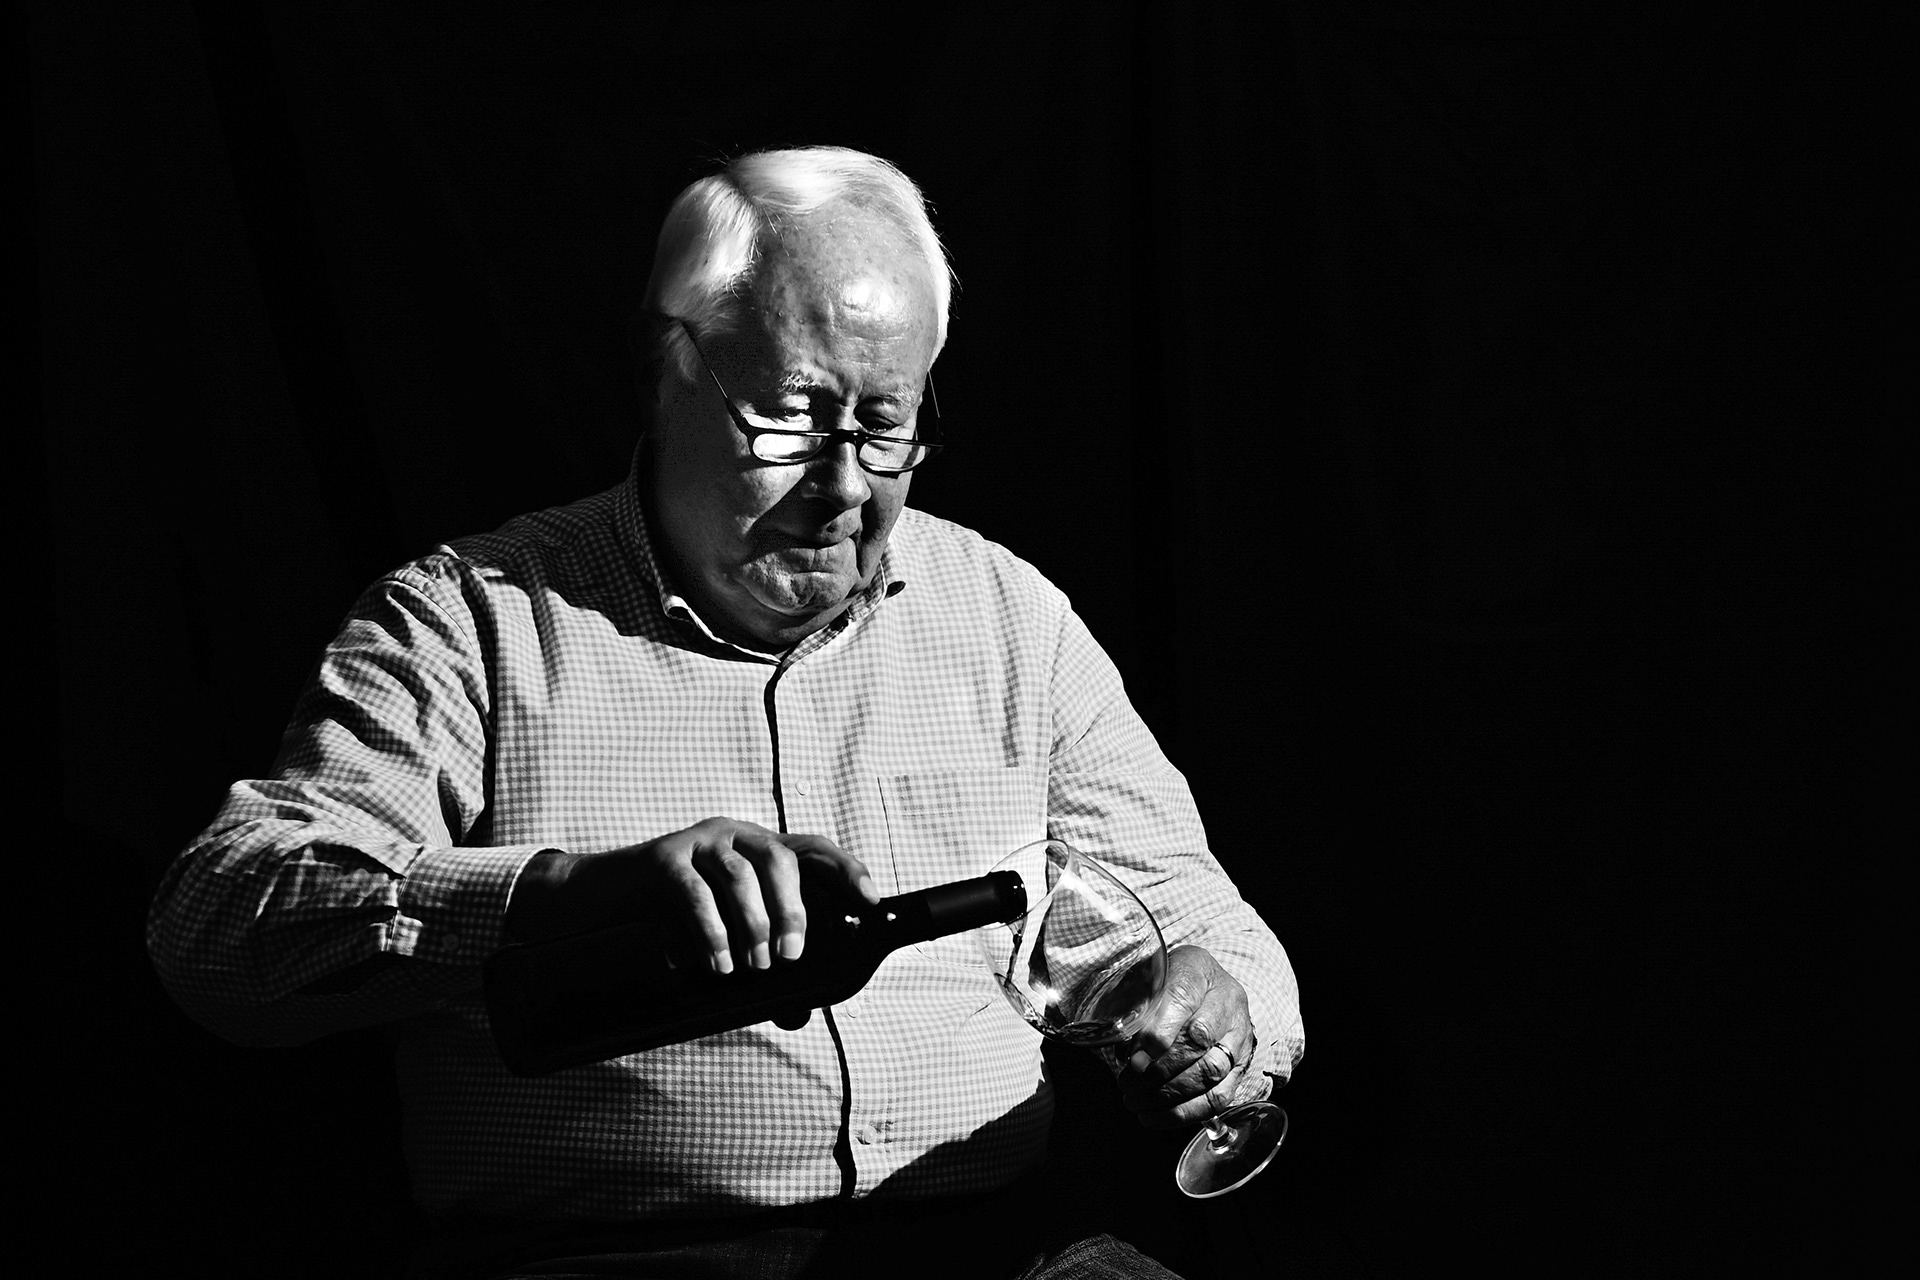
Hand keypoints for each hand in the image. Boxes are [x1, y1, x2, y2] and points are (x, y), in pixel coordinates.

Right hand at [506, 818, 878, 972]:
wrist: (598, 903)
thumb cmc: (669, 919)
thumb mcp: (721, 938)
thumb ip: (758, 965)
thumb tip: (797, 1012)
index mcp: (759, 850)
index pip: (814, 848)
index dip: (847, 870)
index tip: (870, 902)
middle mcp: (735, 838)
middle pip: (780, 860)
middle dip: (793, 910)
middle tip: (790, 956)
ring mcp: (698, 843)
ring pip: (739, 873)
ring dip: (751, 924)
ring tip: (749, 966)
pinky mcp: (662, 858)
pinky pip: (693, 890)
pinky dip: (709, 930)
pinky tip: (715, 962)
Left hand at [1114, 945, 1265, 1128]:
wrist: (1204, 990)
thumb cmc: (1166, 984)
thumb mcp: (1145, 979)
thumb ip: (1131, 1005)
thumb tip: (1120, 1046)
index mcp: (1198, 969)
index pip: (1182, 997)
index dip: (1157, 1032)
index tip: (1133, 1058)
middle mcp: (1226, 1000)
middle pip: (1199, 1039)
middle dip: (1159, 1069)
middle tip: (1128, 1083)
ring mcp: (1238, 1035)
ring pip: (1210, 1071)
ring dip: (1168, 1094)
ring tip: (1135, 1101)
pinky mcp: (1240, 1066)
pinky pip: (1219, 1097)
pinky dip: (1184, 1113)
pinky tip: (1154, 1116)